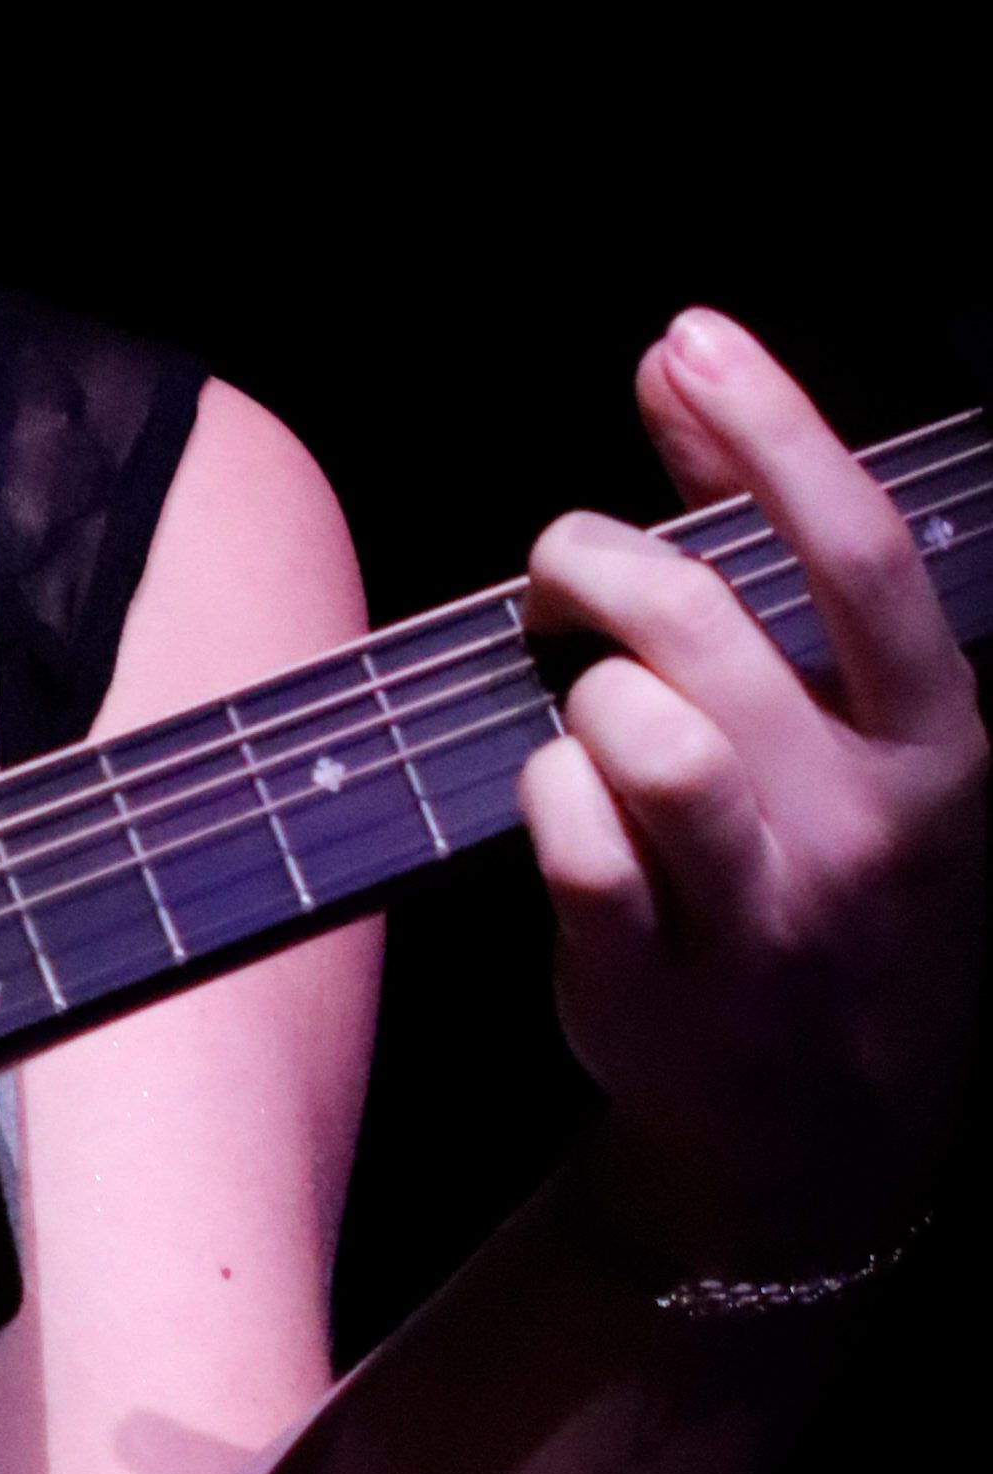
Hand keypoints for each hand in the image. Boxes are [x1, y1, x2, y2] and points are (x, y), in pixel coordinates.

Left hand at [517, 309, 983, 1283]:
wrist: (822, 1134)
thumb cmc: (818, 869)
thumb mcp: (845, 719)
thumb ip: (753, 533)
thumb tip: (682, 362)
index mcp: (932, 744)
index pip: (861, 559)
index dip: (775, 433)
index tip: (692, 339)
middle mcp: (865, 823)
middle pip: (698, 627)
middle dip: (593, 562)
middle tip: (565, 573)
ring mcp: (766, 911)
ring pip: (634, 729)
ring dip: (574, 688)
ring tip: (577, 703)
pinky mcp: (659, 988)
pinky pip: (569, 838)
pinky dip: (541, 796)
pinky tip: (560, 802)